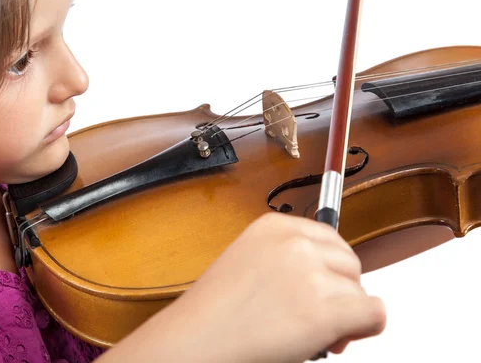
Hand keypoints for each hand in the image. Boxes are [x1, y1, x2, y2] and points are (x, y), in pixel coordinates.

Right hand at [99, 212, 385, 362]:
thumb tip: (328, 280)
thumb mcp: (248, 264)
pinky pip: (373, 314)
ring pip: (359, 291)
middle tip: (321, 316)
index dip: (330, 269)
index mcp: (273, 226)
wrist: (194, 341)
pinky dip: (365, 328)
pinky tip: (339, 338)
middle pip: (349, 262)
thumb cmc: (212, 313)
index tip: (323, 288)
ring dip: (345, 314)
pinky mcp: (325, 310)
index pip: (329, 239)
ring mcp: (312, 274)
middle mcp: (295, 243)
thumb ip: (287, 261)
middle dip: (341, 290)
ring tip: (312, 333)